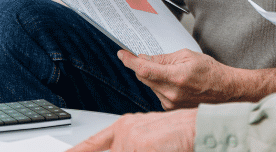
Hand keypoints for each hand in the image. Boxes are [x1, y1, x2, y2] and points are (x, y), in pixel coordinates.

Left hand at [68, 109, 196, 151]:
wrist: (198, 126)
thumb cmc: (178, 133)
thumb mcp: (149, 139)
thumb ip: (129, 146)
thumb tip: (116, 150)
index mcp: (125, 126)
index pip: (93, 143)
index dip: (77, 150)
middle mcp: (124, 131)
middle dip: (124, 150)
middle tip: (146, 145)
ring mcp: (132, 140)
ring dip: (143, 150)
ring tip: (157, 145)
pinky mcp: (142, 146)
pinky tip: (159, 148)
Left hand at [118, 49, 240, 109]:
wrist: (224, 89)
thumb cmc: (210, 72)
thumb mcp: (187, 56)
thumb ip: (163, 58)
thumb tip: (145, 58)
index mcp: (176, 76)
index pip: (144, 69)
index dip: (130, 61)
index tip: (122, 54)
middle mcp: (171, 93)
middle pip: (144, 77)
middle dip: (141, 65)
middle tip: (144, 56)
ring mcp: (170, 102)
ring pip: (150, 84)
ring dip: (153, 75)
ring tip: (171, 70)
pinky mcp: (171, 107)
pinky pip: (157, 92)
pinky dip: (159, 84)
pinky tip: (173, 81)